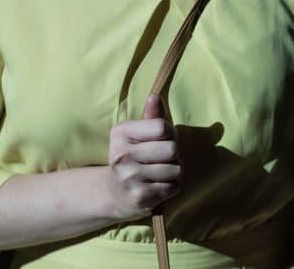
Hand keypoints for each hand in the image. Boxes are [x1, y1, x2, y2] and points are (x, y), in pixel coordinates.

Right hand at [106, 94, 181, 219]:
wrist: (117, 192)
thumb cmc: (135, 156)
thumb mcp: (139, 133)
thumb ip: (152, 116)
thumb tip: (154, 97)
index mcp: (120, 133)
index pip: (162, 127)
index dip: (170, 133)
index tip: (162, 139)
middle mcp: (121, 156)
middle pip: (172, 149)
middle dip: (173, 153)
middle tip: (161, 158)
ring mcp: (130, 178)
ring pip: (176, 169)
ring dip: (174, 170)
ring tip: (159, 171)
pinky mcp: (140, 196)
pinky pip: (175, 186)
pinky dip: (172, 185)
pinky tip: (158, 185)